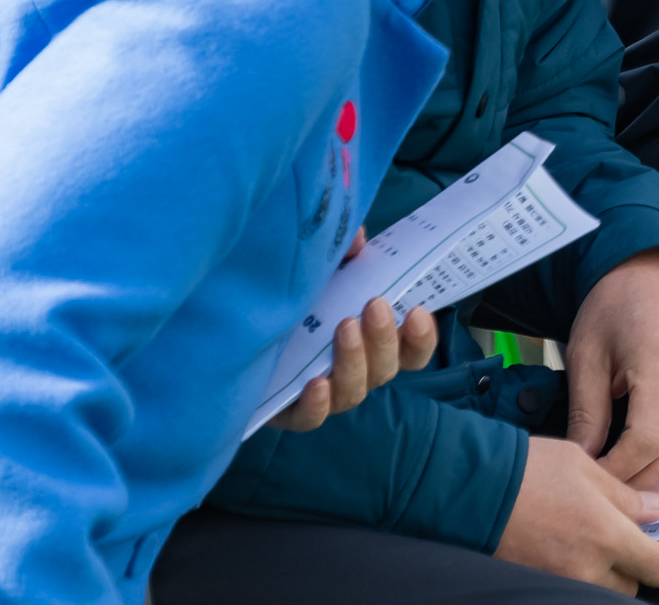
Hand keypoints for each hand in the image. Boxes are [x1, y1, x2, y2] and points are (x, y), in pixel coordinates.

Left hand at [265, 248, 439, 430]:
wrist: (237, 332)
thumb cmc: (296, 298)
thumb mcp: (322, 271)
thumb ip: (343, 252)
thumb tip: (358, 238)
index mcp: (372, 342)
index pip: (411, 350)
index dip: (422, 338)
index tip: (417, 312)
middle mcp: (356, 370)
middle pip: (385, 369)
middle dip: (384, 337)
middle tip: (374, 305)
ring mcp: (326, 393)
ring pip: (354, 392)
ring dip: (355, 361)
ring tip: (344, 328)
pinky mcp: (291, 411)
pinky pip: (312, 418)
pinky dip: (319, 404)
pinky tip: (317, 383)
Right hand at [494, 436, 658, 594]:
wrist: (469, 490)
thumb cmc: (527, 470)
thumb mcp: (585, 466)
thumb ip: (625, 495)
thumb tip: (655, 510)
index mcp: (605, 536)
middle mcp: (585, 570)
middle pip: (631, 586)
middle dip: (634, 566)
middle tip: (625, 539)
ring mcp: (557, 583)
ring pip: (601, 592)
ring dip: (605, 575)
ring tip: (592, 545)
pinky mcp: (534, 585)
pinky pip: (568, 590)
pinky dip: (576, 577)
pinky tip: (567, 551)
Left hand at [567, 247, 658, 499]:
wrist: (654, 274)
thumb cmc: (615, 306)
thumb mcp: (586, 354)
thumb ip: (586, 413)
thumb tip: (583, 464)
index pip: (647, 443)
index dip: (616, 473)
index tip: (587, 481)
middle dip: (637, 491)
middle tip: (602, 497)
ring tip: (623, 492)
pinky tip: (646, 476)